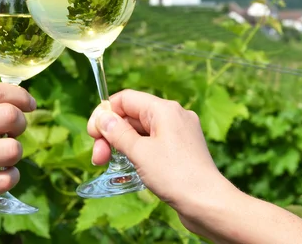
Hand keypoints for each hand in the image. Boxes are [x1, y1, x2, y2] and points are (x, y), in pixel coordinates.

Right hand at [0, 82, 36, 241]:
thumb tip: (2, 100)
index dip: (21, 95)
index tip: (28, 103)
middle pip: (9, 117)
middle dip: (21, 122)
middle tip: (15, 129)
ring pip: (12, 150)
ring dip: (15, 152)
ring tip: (4, 153)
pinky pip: (5, 181)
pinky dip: (10, 177)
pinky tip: (0, 174)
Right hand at [87, 90, 225, 208]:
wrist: (207, 203)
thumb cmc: (175, 175)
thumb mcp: (139, 152)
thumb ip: (117, 132)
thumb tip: (103, 117)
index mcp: (164, 109)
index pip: (126, 99)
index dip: (105, 113)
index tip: (93, 135)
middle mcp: (174, 115)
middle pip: (132, 115)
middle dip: (111, 133)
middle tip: (98, 158)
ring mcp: (179, 132)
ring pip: (141, 131)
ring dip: (121, 144)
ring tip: (108, 164)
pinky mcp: (181, 149)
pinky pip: (152, 142)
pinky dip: (137, 151)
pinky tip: (129, 166)